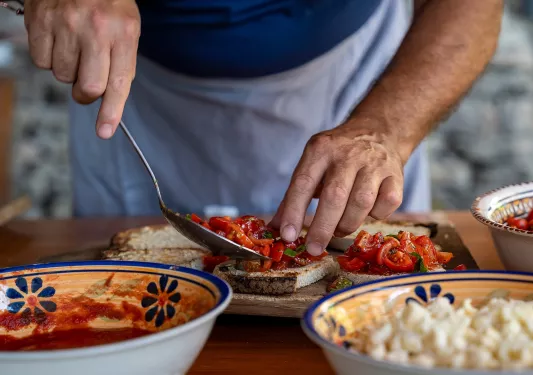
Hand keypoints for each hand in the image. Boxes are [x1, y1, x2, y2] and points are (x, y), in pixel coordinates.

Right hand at [24, 0, 140, 138]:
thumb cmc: (109, 3)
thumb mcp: (128, 29)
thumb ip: (121, 64)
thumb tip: (109, 101)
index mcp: (123, 33)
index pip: (118, 84)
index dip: (111, 112)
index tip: (104, 132)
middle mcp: (95, 29)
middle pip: (88, 87)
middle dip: (87, 93)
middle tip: (87, 84)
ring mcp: (65, 24)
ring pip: (62, 76)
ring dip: (68, 71)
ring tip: (75, 48)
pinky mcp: (40, 20)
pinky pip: (41, 61)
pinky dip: (49, 57)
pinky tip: (58, 39)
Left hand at [270, 120, 404, 255]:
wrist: (379, 132)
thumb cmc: (338, 156)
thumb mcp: (312, 165)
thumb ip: (293, 196)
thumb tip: (276, 229)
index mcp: (320, 149)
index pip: (303, 182)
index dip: (294, 211)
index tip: (287, 236)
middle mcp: (348, 154)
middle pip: (335, 196)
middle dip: (322, 227)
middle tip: (313, 248)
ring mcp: (375, 164)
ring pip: (361, 203)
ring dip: (347, 224)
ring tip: (338, 229)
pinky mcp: (397, 176)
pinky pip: (387, 204)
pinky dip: (375, 216)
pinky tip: (366, 213)